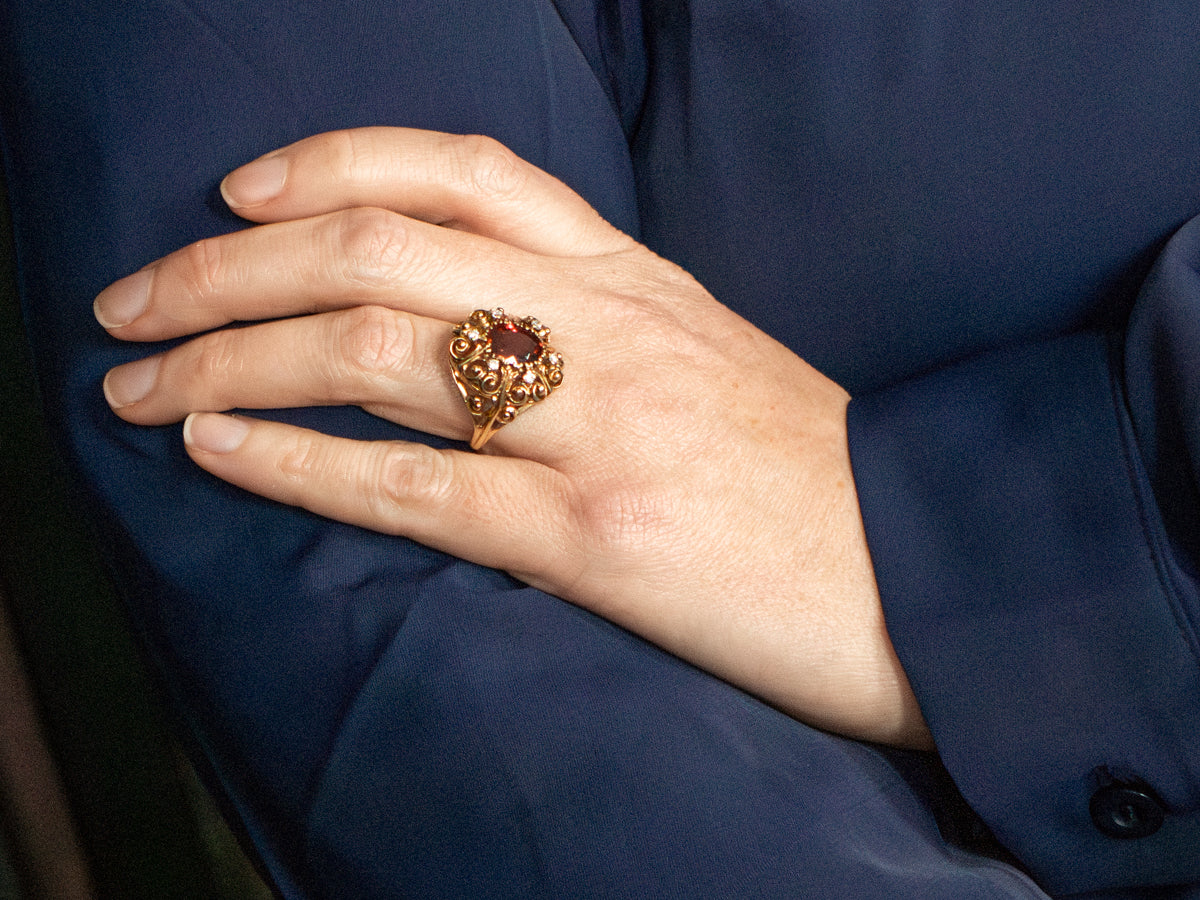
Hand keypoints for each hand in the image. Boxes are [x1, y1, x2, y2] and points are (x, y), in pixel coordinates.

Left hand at [96, 127, 930, 747]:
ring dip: (227, 358)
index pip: (462, 168)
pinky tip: (216, 451)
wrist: (918, 571)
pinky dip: (294, 463)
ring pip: (373, 353)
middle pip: (377, 247)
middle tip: (134, 302)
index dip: (331, 162)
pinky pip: (414, 487)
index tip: (241, 191)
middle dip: (225, 266)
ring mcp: (598, 426)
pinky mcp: (595, 537)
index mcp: (634, 276)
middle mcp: (607, 326)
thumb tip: (477, 327)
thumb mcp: (706, 354)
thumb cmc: (808, 471)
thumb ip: (599, 322)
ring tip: (135, 385)